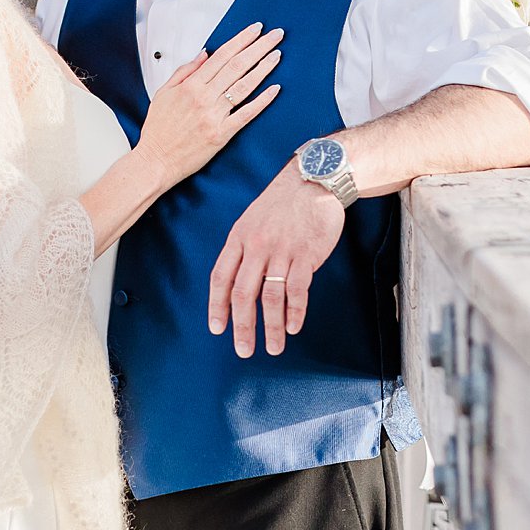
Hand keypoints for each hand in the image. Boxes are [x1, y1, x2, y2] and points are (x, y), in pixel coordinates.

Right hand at [135, 23, 283, 186]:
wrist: (155, 161)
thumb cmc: (158, 130)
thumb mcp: (163, 93)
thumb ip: (184, 72)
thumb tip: (204, 54)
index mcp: (190, 86)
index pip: (221, 55)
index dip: (241, 40)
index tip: (255, 30)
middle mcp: (204, 97)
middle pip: (237, 65)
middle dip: (259, 47)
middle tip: (276, 35)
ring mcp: (214, 115)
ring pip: (244, 86)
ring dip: (264, 68)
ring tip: (277, 55)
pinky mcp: (222, 134)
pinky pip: (246, 114)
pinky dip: (262, 101)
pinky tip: (275, 89)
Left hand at [208, 160, 345, 357]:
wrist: (313, 180)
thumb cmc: (282, 203)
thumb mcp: (251, 220)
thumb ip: (243, 249)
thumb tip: (237, 285)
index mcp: (239, 238)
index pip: (220, 277)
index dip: (217, 305)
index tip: (217, 328)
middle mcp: (257, 246)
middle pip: (243, 294)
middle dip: (242, 326)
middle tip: (244, 350)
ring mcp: (282, 250)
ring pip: (271, 297)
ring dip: (271, 327)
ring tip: (273, 347)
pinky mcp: (306, 254)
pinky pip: (297, 289)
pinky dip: (295, 312)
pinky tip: (293, 327)